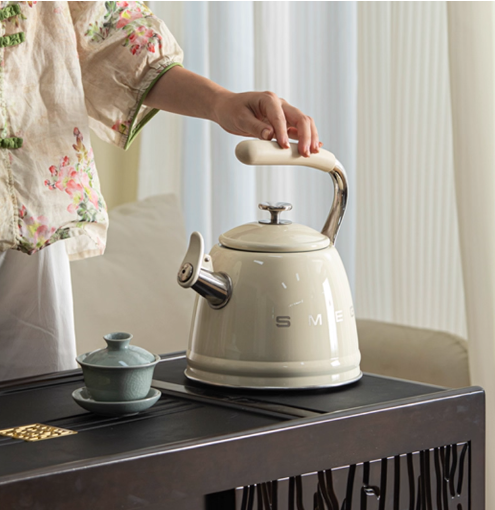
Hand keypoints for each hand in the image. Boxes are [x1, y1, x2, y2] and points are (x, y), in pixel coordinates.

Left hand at [144, 67, 320, 156]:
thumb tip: (270, 135)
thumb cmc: (231, 111)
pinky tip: (316, 147)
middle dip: (305, 136)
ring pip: (304, 123)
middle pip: (300, 118)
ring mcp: (283, 114)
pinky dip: (308, 138)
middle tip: (305, 153)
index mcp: (269, 100)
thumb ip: (255, 126)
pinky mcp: (283, 124)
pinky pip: (298, 130)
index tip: (283, 148)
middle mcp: (279, 105)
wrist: (227, 108)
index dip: (284, 133)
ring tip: (312, 153)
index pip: (280, 116)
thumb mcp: (240, 119)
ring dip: (310, 137)